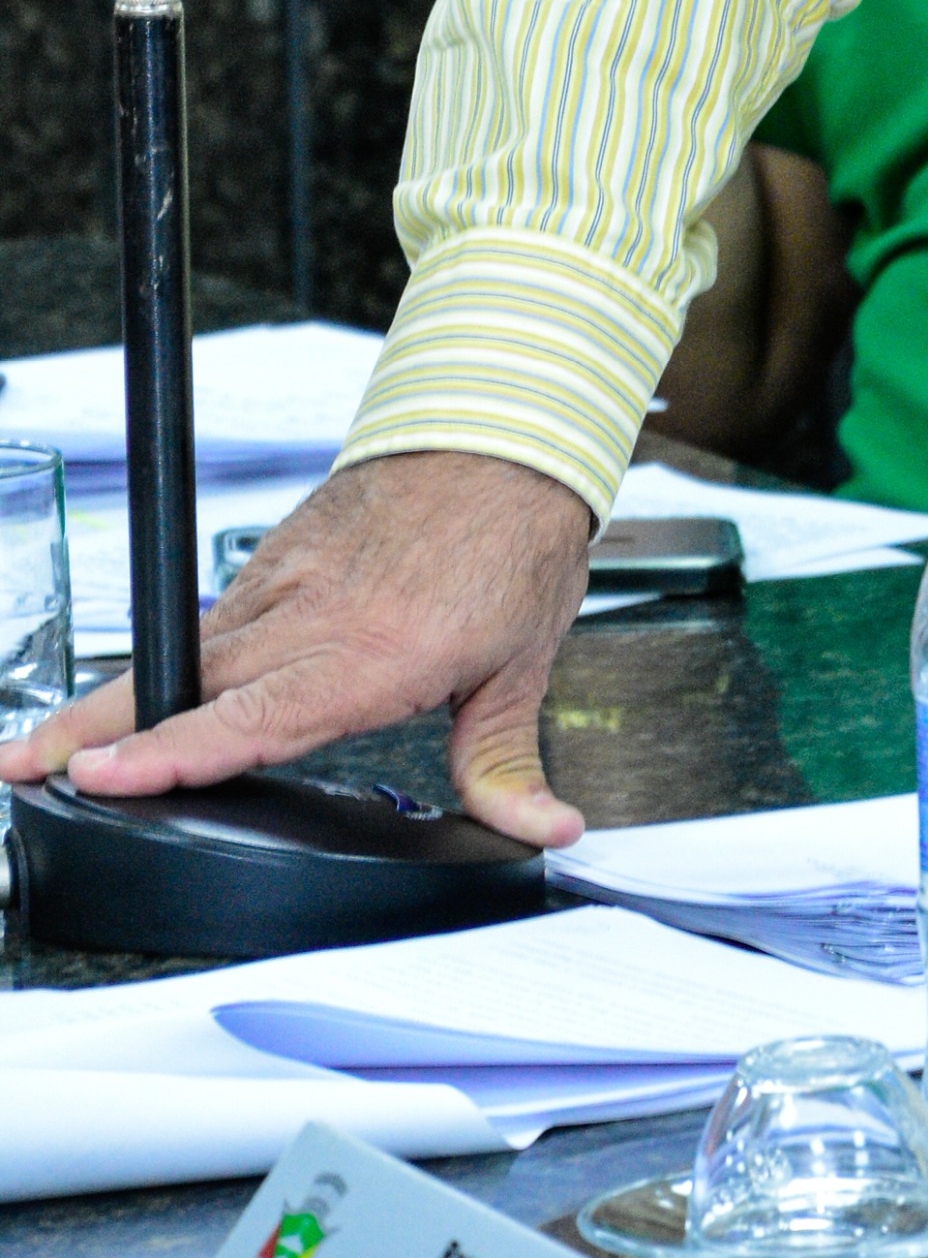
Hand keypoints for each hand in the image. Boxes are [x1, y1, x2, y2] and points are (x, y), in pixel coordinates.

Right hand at [0, 451, 594, 846]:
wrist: (506, 430)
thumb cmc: (513, 537)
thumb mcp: (524, 660)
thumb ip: (507, 761)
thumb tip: (545, 828)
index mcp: (373, 656)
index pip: (253, 719)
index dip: (172, 752)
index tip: (100, 773)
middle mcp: (314, 619)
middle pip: (184, 685)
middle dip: (95, 731)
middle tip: (21, 768)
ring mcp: (286, 582)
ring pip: (181, 649)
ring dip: (109, 699)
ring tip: (40, 748)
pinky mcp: (276, 556)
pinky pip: (210, 616)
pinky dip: (161, 658)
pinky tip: (123, 700)